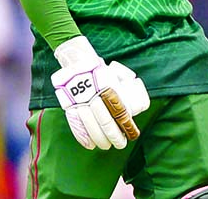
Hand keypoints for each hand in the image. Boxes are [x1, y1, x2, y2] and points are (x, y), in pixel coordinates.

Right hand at [51, 36, 149, 150]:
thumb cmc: (99, 69)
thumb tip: (138, 93)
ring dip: (100, 140)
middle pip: (106, 122)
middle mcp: (94, 94)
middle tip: (120, 144)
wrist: (76, 60)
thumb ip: (125, 82)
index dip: (125, 126)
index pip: (120, 111)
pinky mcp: (69, 105)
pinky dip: (83, 137)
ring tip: (106, 146)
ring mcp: (80, 100)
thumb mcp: (114, 72)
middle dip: (115, 137)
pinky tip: (90, 145)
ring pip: (92, 126)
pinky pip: (76, 124)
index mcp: (108, 86)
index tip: (130, 134)